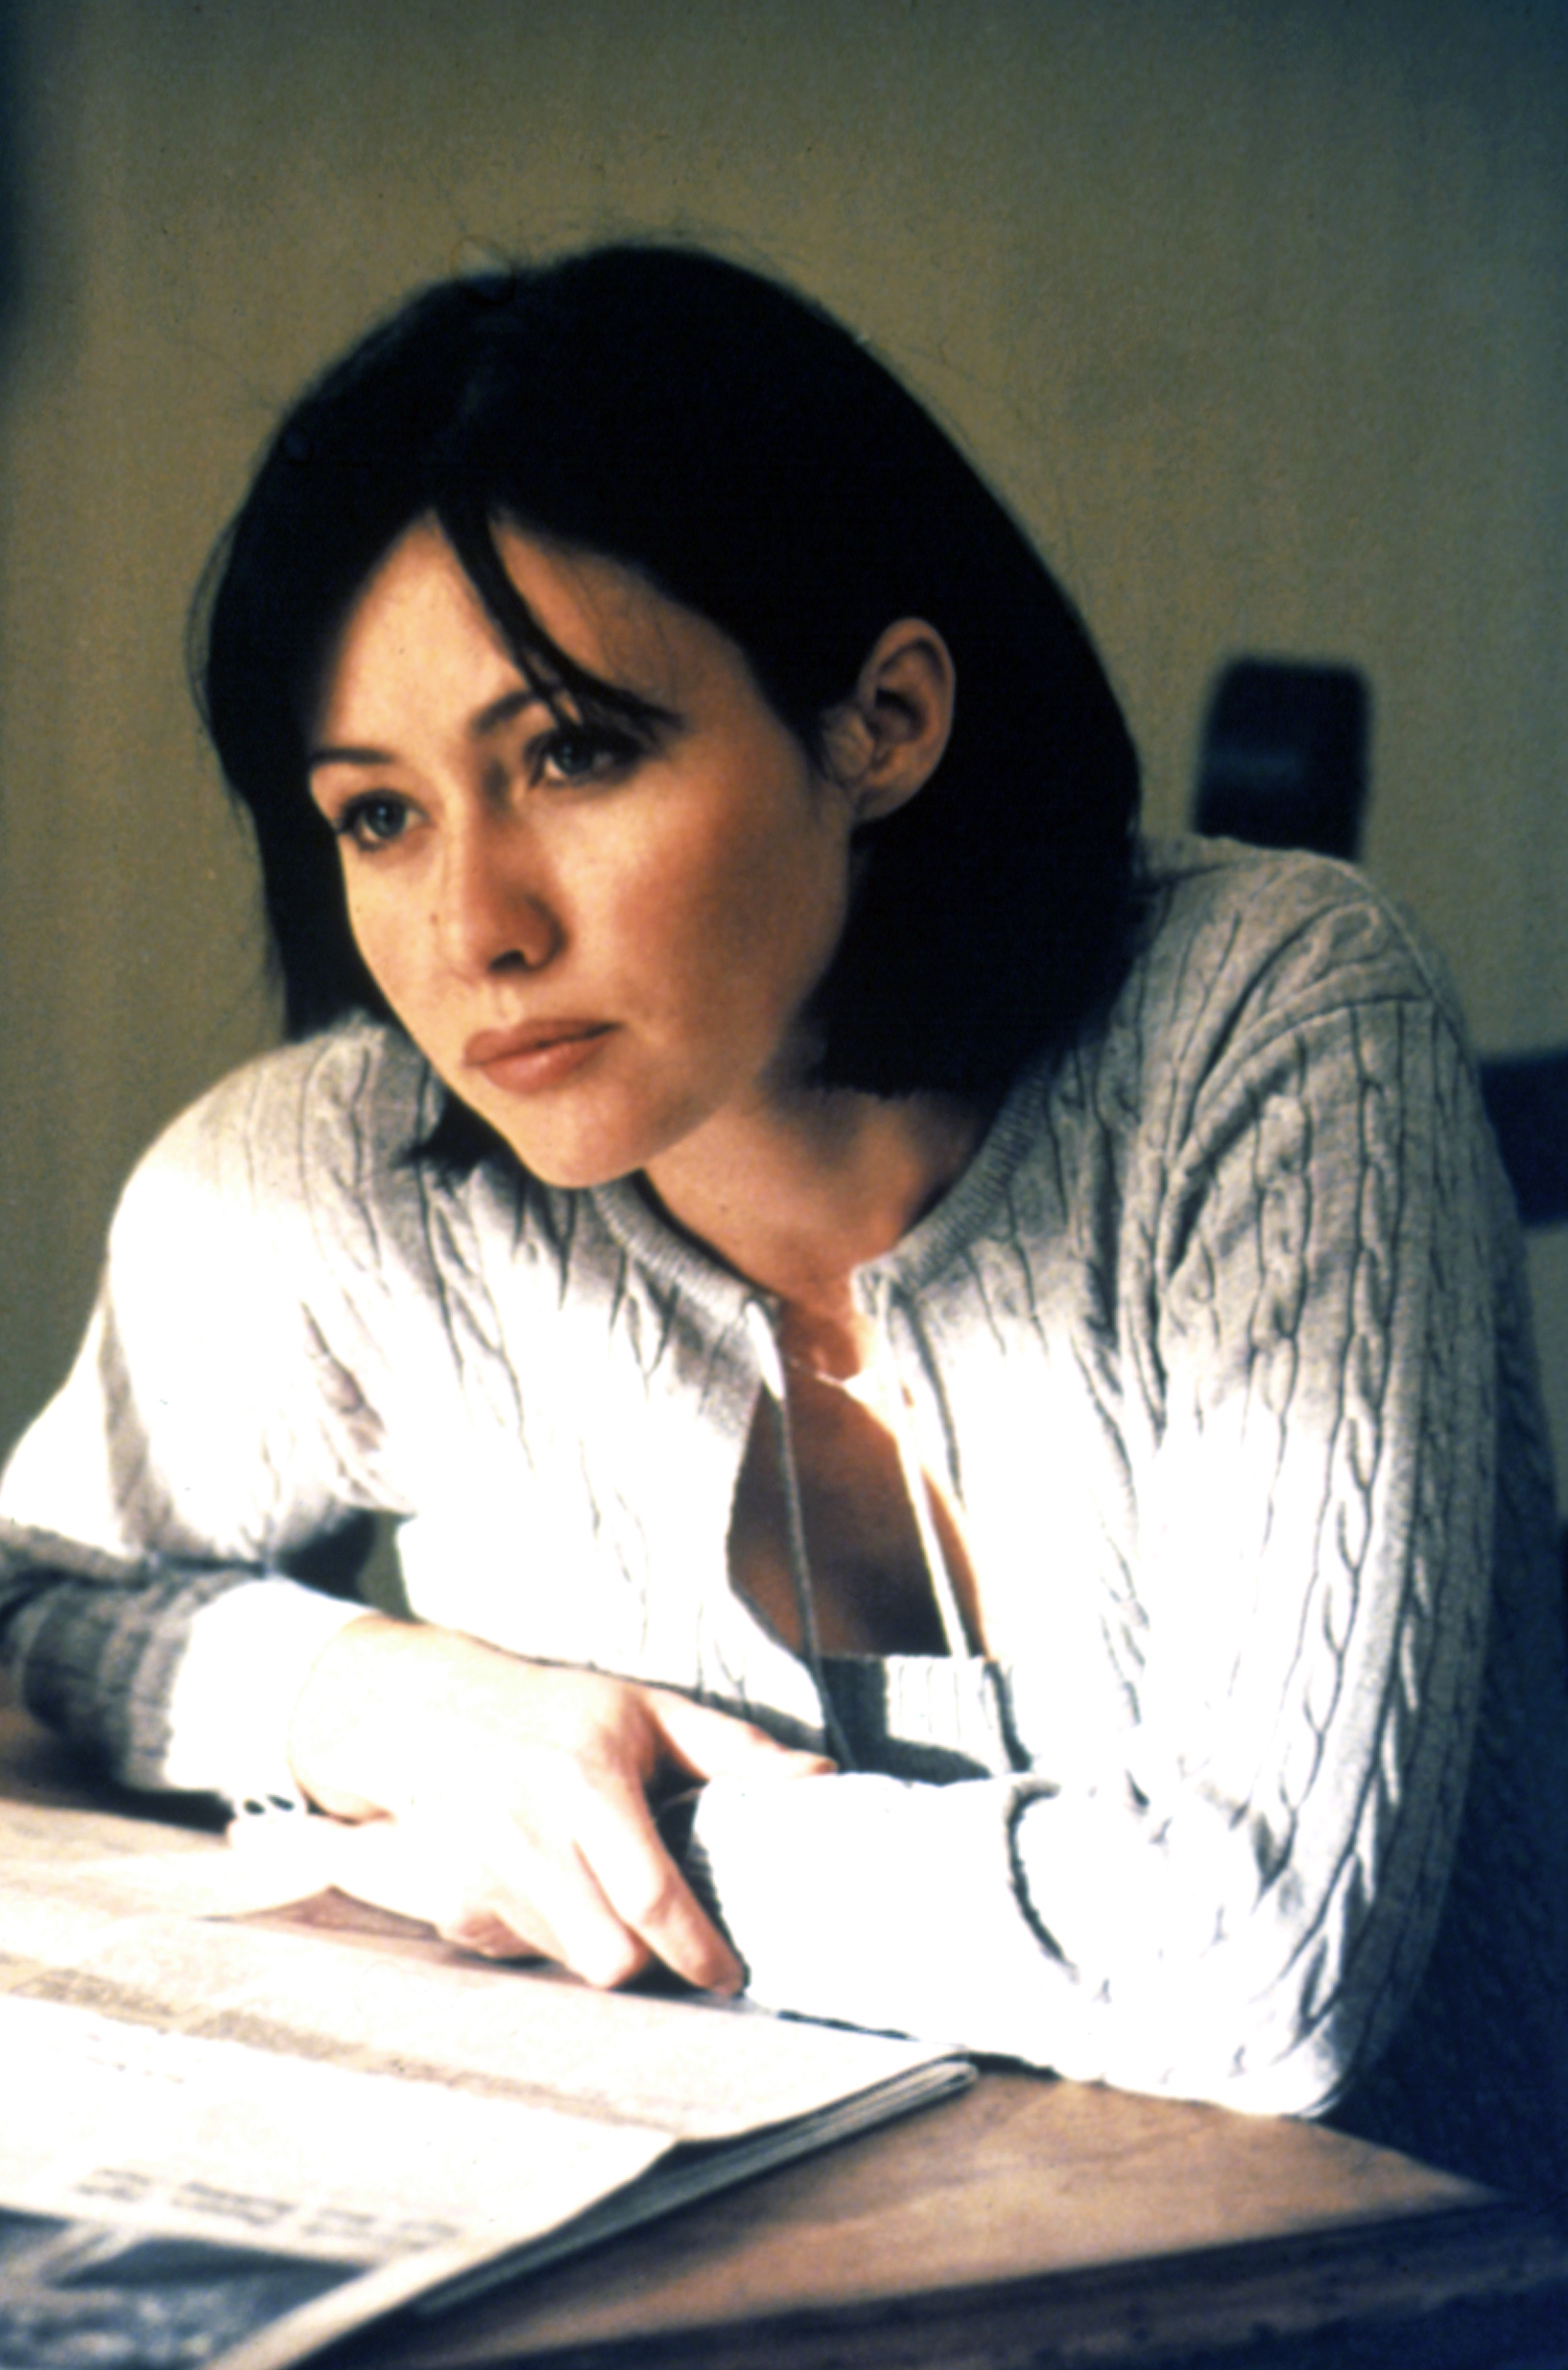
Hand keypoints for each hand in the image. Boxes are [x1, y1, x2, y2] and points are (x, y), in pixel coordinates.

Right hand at [283, 1614, 831, 1989]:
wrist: (429, 1719)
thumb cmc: (559, 1714)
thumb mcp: (648, 1711)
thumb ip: (735, 1750)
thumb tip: (821, 1776)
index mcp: (584, 1781)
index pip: (650, 1895)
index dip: (696, 1949)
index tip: (730, 1973)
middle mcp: (526, 1832)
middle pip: (608, 1957)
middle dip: (650, 1961)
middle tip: (673, 1938)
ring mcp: (480, 1876)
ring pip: (570, 1963)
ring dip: (603, 1946)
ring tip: (604, 1893)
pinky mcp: (453, 1909)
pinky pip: (526, 1954)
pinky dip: (552, 1937)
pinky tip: (549, 1886)